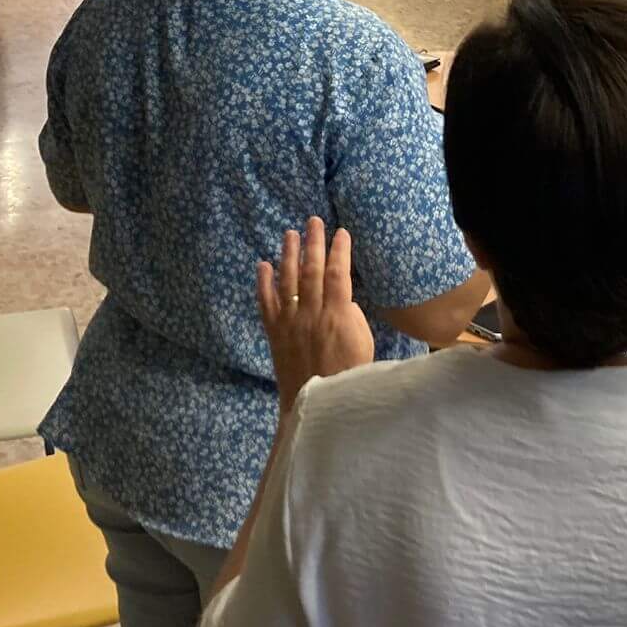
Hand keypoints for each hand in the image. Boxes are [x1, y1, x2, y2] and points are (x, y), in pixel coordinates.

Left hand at [257, 218, 373, 417]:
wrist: (317, 405)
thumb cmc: (348, 377)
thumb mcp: (363, 344)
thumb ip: (353, 316)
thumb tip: (342, 298)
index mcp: (337, 316)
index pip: (339, 274)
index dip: (340, 251)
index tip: (341, 233)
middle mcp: (310, 314)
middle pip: (312, 270)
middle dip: (313, 243)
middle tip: (313, 221)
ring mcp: (290, 323)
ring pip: (287, 281)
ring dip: (288, 255)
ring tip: (290, 234)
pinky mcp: (274, 334)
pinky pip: (266, 304)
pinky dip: (263, 283)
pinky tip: (262, 265)